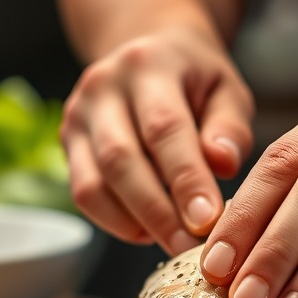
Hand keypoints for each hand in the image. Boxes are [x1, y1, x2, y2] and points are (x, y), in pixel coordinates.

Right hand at [61, 25, 254, 253]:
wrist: (147, 51)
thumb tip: (223, 165)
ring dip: (133, 222)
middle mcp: (102, 86)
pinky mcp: (67, 142)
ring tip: (172, 243)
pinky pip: (83, 193)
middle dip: (157, 211)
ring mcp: (77, 115)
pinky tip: (147, 231)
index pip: (164, 128)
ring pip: (93, 183)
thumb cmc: (195, 78)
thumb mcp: (226, 89)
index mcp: (148, 65)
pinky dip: (114, 221)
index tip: (207, 220)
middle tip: (190, 246)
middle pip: (120, 159)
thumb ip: (229, 126)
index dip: (185, 178)